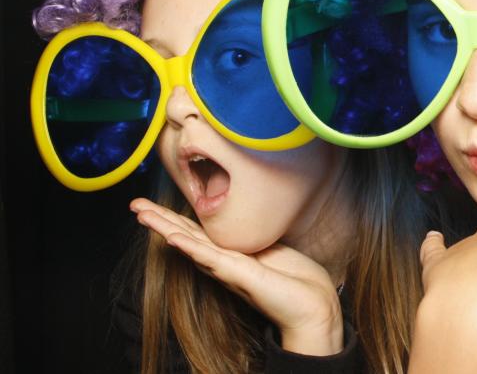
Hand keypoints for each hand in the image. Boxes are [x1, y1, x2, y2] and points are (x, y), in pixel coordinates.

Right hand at [131, 198, 342, 355]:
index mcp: (227, 254)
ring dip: (164, 227)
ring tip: (142, 215)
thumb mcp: (267, 250)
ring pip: (189, 243)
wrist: (311, 303)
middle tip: (133, 205)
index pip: (194, 231)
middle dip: (158, 219)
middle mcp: (222, 262)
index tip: (150, 204)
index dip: (172, 217)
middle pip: (183, 235)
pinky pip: (210, 257)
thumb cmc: (293, 278)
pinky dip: (190, 247)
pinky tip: (171, 238)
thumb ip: (246, 241)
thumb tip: (236, 225)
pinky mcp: (239, 274)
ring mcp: (227, 268)